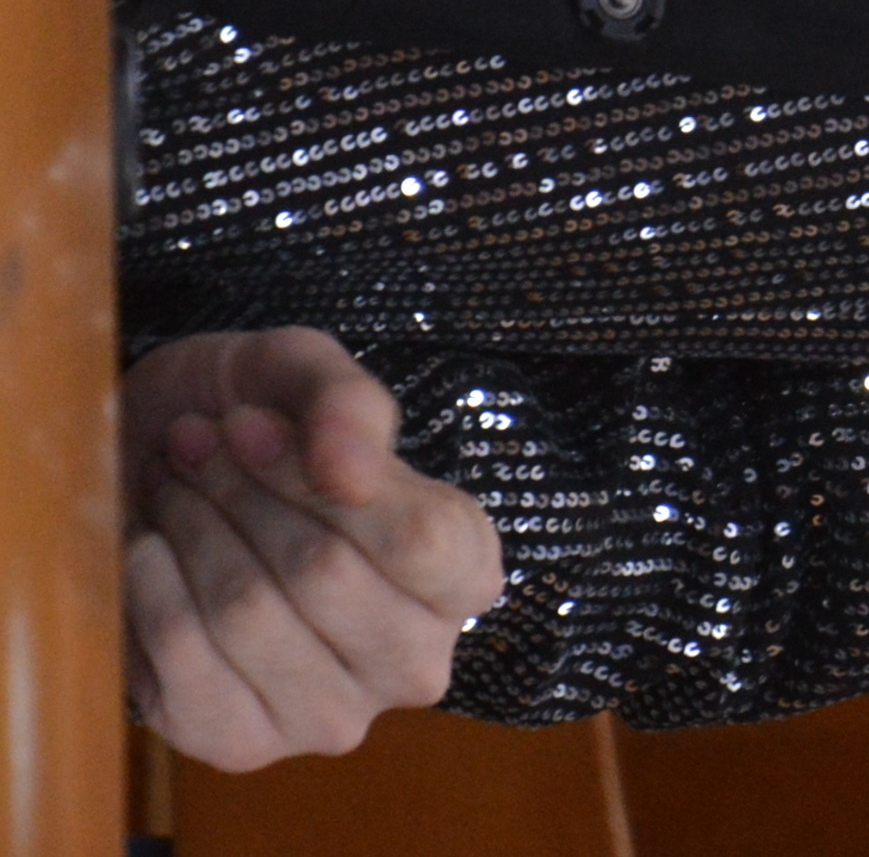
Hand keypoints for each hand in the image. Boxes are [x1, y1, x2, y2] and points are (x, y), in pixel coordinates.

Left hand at [121, 327, 505, 770]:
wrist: (161, 481)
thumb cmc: (250, 425)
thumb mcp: (306, 376)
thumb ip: (348, 405)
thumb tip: (351, 473)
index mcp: (465, 571)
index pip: (418, 539)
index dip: (314, 475)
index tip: (248, 421)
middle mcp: (416, 660)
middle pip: (323, 575)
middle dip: (238, 495)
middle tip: (195, 447)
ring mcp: (332, 714)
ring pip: (248, 616)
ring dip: (191, 534)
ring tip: (172, 490)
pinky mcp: (243, 746)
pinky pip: (184, 666)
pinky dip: (152, 592)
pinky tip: (148, 551)